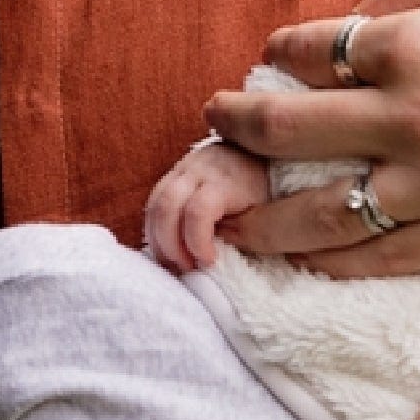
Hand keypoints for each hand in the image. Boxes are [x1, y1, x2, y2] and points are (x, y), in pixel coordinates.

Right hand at [144, 137, 273, 271]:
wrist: (260, 149)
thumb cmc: (267, 186)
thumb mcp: (265, 208)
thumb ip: (248, 229)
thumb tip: (225, 259)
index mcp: (223, 180)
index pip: (198, 210)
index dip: (197, 241)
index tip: (209, 262)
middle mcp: (196, 170)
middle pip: (166, 207)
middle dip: (171, 245)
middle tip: (188, 269)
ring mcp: (181, 170)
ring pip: (153, 207)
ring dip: (159, 242)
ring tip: (176, 264)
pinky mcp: (172, 176)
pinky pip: (153, 205)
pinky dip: (156, 231)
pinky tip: (169, 250)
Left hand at [203, 0, 419, 275]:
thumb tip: (371, 2)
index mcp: (418, 41)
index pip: (314, 50)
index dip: (280, 53)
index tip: (269, 60)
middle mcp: (413, 115)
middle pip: (290, 131)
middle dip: (237, 128)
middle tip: (213, 127)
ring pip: (322, 210)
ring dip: (264, 216)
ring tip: (231, 221)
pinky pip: (384, 255)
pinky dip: (333, 262)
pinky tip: (306, 262)